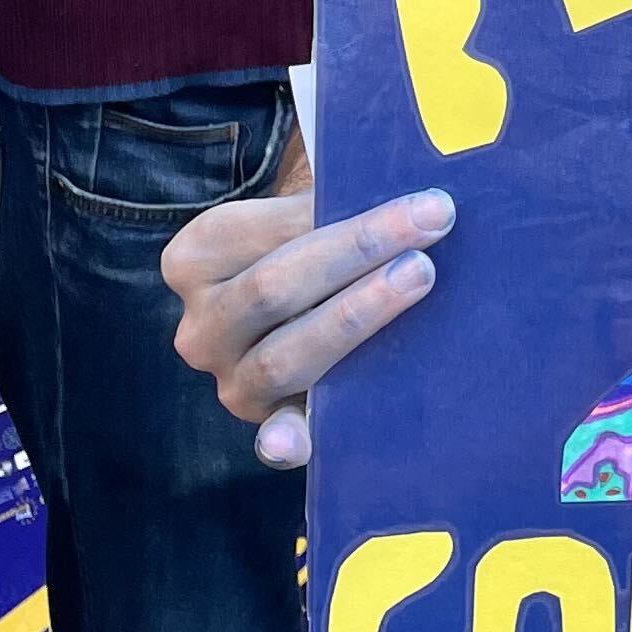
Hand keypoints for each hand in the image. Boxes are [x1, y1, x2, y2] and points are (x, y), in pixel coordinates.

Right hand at [166, 173, 455, 466]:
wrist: (310, 292)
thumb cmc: (318, 239)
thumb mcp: (308, 207)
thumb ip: (332, 195)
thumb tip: (401, 187)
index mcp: (197, 256)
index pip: (272, 232)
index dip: (347, 217)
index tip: (426, 202)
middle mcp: (200, 326)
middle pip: (276, 286)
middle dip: (360, 252)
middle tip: (434, 224)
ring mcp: (231, 381)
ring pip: (285, 355)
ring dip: (355, 317)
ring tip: (417, 279)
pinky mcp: (270, 425)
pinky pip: (279, 437)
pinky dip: (287, 441)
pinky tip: (296, 444)